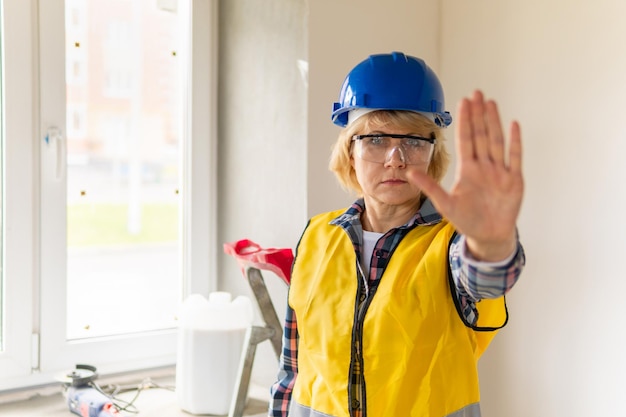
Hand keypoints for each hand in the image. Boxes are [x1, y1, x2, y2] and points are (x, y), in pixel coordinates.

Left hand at [411, 90, 523, 261]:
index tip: (463, 102)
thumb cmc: (467, 219)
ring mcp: (499, 172)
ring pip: (496, 142)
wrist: (488, 236)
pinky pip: (515, 158)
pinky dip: (515, 142)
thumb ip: (429, 186)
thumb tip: (409, 172)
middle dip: (479, 115)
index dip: (465, 121)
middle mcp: (484, 166)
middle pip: (481, 135)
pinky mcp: (514, 180)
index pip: (465, 140)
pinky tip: (513, 125)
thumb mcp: (444, 203)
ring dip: (494, 122)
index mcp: (467, 170)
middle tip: (476, 93)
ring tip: (490, 103)